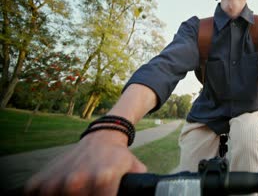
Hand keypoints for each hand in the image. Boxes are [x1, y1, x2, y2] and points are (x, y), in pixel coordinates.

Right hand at [25, 130, 146, 195]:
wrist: (102, 137)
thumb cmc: (119, 158)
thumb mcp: (136, 170)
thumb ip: (140, 185)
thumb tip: (146, 192)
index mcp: (103, 179)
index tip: (103, 194)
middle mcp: (78, 181)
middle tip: (90, 191)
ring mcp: (58, 181)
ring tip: (77, 191)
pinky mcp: (41, 180)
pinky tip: (58, 191)